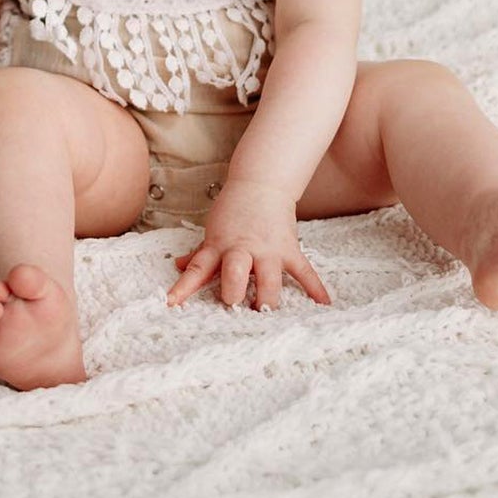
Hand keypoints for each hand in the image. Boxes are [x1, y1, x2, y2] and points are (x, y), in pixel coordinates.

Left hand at [166, 177, 330, 311]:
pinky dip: (314, 287)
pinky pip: (303, 271)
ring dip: (268, 298)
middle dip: (234, 291)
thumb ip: (200, 253)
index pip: (198, 269)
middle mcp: (243, 249)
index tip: (173, 304)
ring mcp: (268, 251)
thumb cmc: (233, 212)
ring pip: (269, 279)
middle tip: (233, 304)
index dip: (184, 287)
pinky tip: (324, 304)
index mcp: (219, 246)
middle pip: (236, 272)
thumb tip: (180, 267)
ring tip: (266, 312)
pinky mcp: (289, 250)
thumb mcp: (213, 231)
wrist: (261, 184)